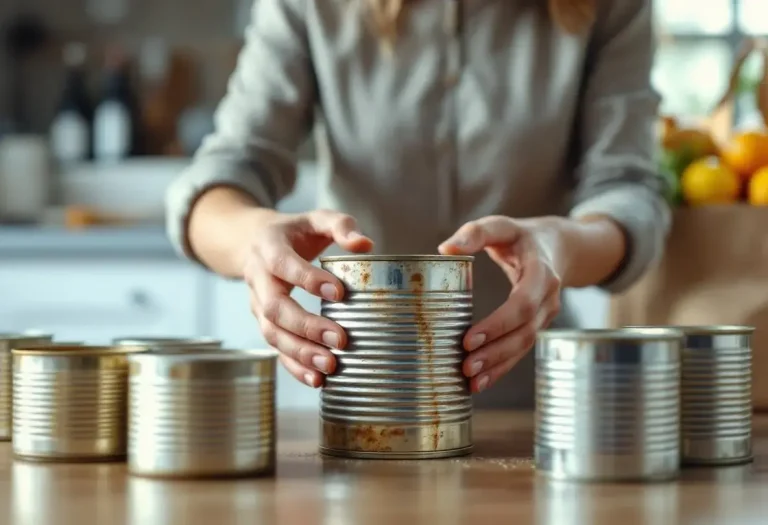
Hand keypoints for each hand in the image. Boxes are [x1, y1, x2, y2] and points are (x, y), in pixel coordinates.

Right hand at [243, 209, 372, 387]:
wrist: (252, 242)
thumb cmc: (294, 231)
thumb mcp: (316, 218)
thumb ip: (341, 225)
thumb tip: (366, 245)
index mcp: (269, 247)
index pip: (283, 265)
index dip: (307, 280)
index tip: (339, 293)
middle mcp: (258, 279)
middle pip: (275, 308)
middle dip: (307, 327)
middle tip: (340, 340)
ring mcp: (257, 304)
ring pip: (272, 334)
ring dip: (300, 353)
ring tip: (330, 366)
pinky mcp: (264, 323)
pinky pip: (275, 348)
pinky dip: (293, 367)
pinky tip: (316, 379)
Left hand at [439, 216, 562, 393]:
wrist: (557, 246)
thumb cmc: (522, 237)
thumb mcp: (502, 226)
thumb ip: (476, 233)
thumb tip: (445, 248)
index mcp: (541, 272)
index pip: (521, 304)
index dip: (497, 324)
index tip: (468, 339)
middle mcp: (548, 298)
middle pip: (524, 332)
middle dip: (495, 352)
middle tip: (465, 366)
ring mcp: (545, 315)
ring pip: (524, 346)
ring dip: (498, 366)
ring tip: (470, 381)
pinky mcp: (536, 326)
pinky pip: (521, 350)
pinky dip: (502, 368)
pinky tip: (480, 383)